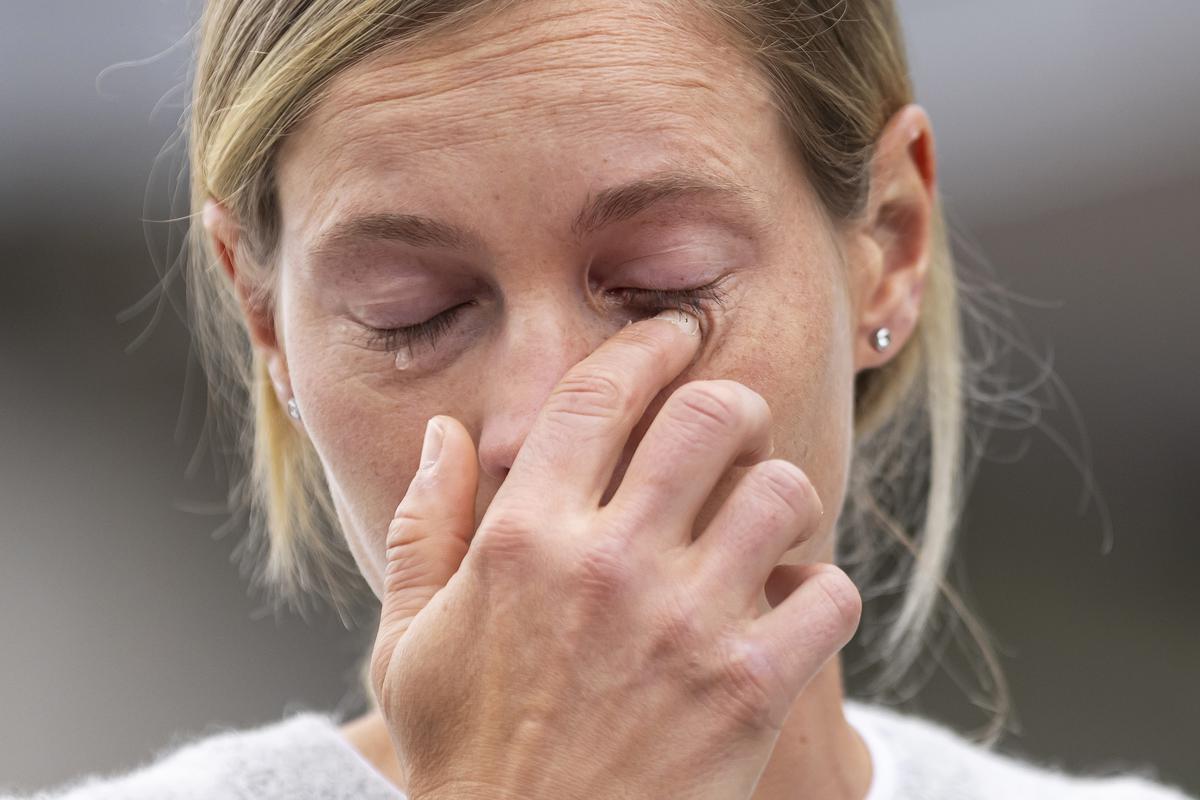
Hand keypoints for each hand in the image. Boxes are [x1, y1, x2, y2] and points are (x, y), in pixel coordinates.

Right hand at [369, 308, 861, 799]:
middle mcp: (608, 563)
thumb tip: (448, 434)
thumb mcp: (407, 643)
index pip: (597, 395)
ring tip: (767, 519)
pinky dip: (821, 590)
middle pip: (708, 418)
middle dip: (730, 404)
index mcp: (522, 538)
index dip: (643, 349)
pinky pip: (829, 593)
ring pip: (781, 490)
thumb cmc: (463, 759)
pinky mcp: (750, 691)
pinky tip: (790, 609)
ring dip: (782, 494)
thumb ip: (423, 527)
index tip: (669, 339)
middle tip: (731, 428)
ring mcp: (686, 625)